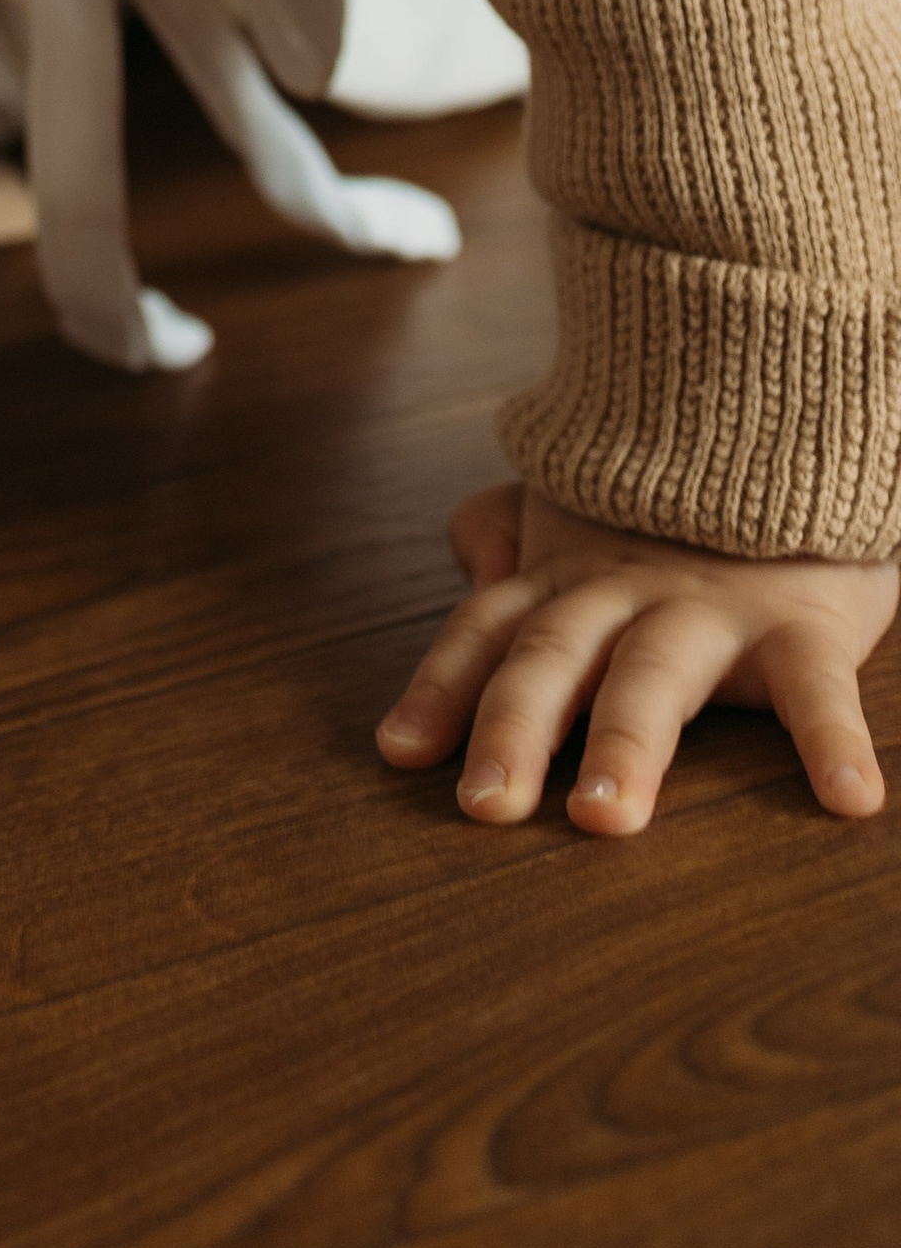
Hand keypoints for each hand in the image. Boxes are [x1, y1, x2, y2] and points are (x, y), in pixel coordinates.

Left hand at [378, 480, 895, 834]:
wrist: (793, 431)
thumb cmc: (671, 502)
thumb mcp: (573, 506)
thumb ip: (502, 527)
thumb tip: (472, 568)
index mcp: (566, 576)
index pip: (487, 631)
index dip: (441, 687)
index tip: (398, 753)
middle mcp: (623, 593)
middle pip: (553, 657)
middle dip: (513, 728)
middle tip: (486, 804)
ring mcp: (711, 608)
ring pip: (656, 675)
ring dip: (625, 743)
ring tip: (603, 816)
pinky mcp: (803, 622)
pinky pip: (817, 686)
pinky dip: (832, 741)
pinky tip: (849, 800)